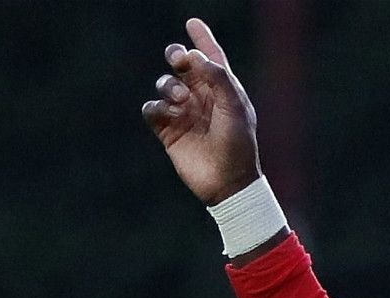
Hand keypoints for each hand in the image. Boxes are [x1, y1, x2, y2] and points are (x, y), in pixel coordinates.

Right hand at [141, 18, 263, 204]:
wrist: (226, 183)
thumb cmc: (237, 144)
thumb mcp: (234, 107)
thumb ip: (218, 77)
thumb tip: (195, 56)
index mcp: (222, 88)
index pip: (211, 57)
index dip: (202, 38)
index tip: (192, 22)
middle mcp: (201, 97)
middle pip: (182, 65)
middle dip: (177, 56)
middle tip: (179, 60)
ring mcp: (183, 113)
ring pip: (165, 84)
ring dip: (170, 86)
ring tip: (182, 102)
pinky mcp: (168, 130)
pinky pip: (152, 109)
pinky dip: (156, 107)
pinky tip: (169, 114)